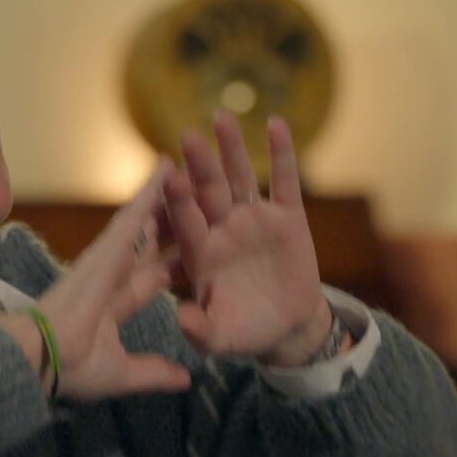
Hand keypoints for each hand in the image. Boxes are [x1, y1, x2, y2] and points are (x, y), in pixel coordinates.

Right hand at [11, 159, 192, 400]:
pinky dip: (153, 189)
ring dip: (169, 199)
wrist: (46, 356)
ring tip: (193, 173)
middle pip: (153, 244)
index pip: (153, 280)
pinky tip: (170, 165)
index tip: (192, 254)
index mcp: (116, 303)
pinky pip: (136, 211)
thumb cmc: (75, 367)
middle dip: (174, 226)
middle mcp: (114, 274)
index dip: (173, 266)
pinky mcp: (109, 245)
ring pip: (147, 221)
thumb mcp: (125, 373)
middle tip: (199, 205)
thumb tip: (185, 379)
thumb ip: (154, 373)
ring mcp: (110, 256)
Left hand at [164, 113, 332, 366]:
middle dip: (199, 165)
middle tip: (187, 135)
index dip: (178, 202)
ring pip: (240, 178)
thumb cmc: (244, 332)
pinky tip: (277, 124)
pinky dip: (282, 155)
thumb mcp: (220, 339)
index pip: (186, 222)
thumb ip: (201, 330)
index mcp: (200, 254)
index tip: (169, 178)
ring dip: (232, 149)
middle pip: (208, 191)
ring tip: (222, 117)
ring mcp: (253, 220)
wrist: (285, 328)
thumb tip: (183, 321)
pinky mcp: (287, 217)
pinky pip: (284, 182)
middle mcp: (222, 229)